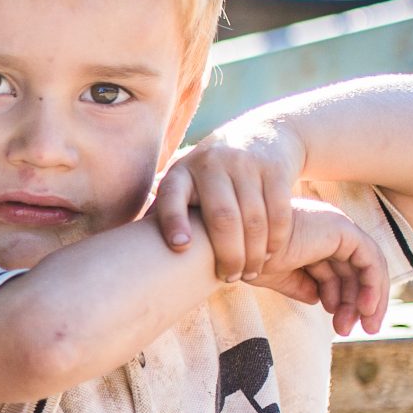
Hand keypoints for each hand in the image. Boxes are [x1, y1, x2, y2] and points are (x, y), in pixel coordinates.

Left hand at [152, 118, 306, 282]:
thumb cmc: (212, 175)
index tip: (180, 246)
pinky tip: (269, 254)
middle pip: (222, 218)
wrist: (263, 134)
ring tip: (250, 272)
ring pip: (253, 220)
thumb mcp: (187, 182)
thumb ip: (168, 210)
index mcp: (181, 173)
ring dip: (254, 253)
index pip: (171, 196)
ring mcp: (245, 164)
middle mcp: (211, 165)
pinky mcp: (274, 169)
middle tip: (229, 278)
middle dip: (228, 255)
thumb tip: (134, 251)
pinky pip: (278, 212)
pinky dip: (275, 239)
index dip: (173, 221)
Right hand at [242, 199, 389, 335]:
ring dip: (365, 300)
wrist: (238, 249)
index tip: (340, 327)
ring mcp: (336, 226)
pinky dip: (372, 285)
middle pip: (353, 270)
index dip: (342, 299)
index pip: (338, 270)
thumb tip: (318, 299)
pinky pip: (370, 260)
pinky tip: (365, 308)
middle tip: (349, 331)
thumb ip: (301, 285)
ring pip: (367, 267)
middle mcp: (326, 229)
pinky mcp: (342, 229)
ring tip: (349, 327)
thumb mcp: (279, 277)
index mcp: (311, 237)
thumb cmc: (248, 259)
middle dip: (354, 303)